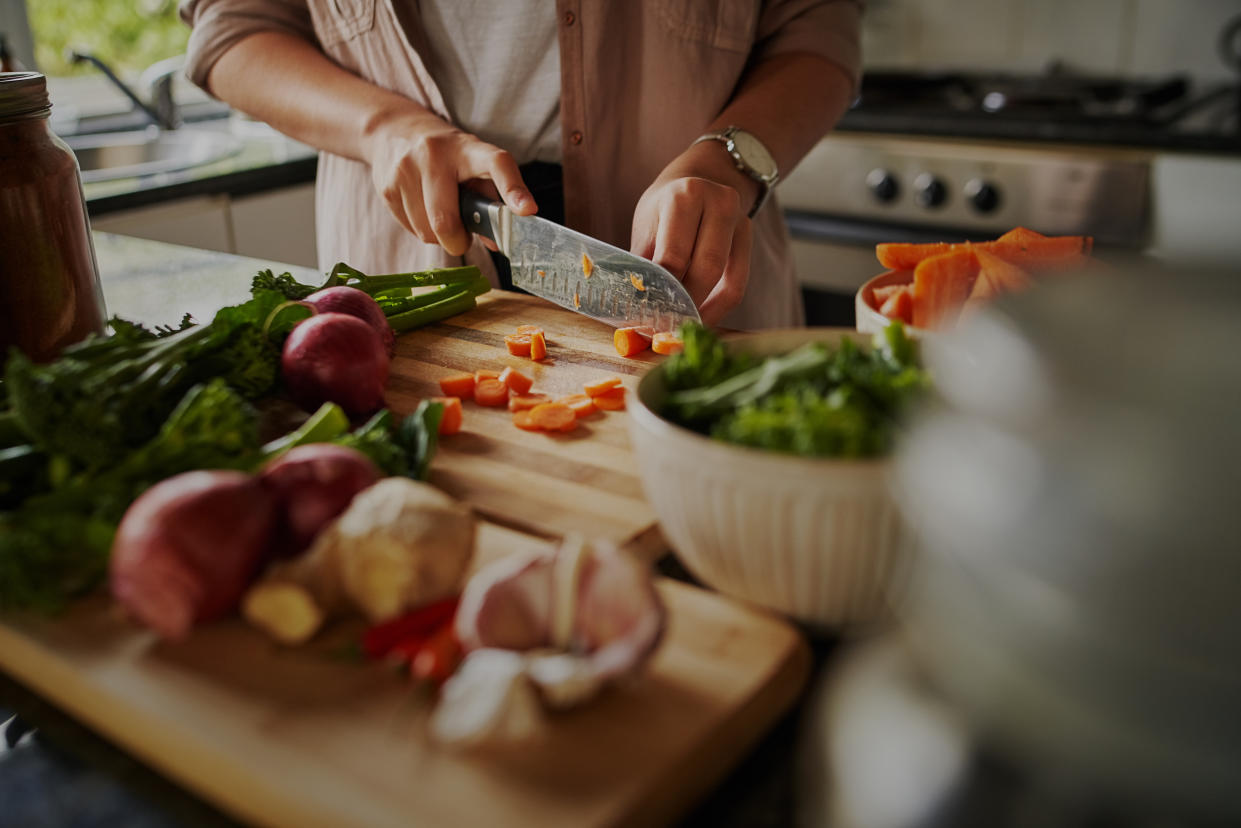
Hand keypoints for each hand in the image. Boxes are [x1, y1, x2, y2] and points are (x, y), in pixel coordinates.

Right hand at [361, 111, 534, 256]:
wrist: (394, 131)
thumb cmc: (447, 157)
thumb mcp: (473, 166)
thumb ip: (489, 202)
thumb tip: (498, 242)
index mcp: (468, 149)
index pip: (495, 164)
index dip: (513, 189)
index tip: (527, 211)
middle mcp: (434, 154)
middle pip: (445, 220)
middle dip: (457, 241)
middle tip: (462, 238)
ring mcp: (405, 169)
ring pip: (427, 232)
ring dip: (438, 236)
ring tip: (440, 214)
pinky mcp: (386, 186)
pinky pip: (410, 229)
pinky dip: (420, 229)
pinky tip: (421, 209)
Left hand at [630, 141, 757, 325]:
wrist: (700, 177)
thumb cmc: (666, 207)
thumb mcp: (647, 225)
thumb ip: (644, 264)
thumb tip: (636, 309)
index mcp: (685, 196)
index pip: (673, 257)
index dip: (661, 292)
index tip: (647, 318)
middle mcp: (719, 202)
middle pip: (705, 269)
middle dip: (685, 305)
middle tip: (666, 328)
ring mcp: (739, 220)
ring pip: (725, 280)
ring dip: (703, 310)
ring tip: (682, 326)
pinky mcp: (748, 237)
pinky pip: (738, 283)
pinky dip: (719, 306)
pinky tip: (702, 317)